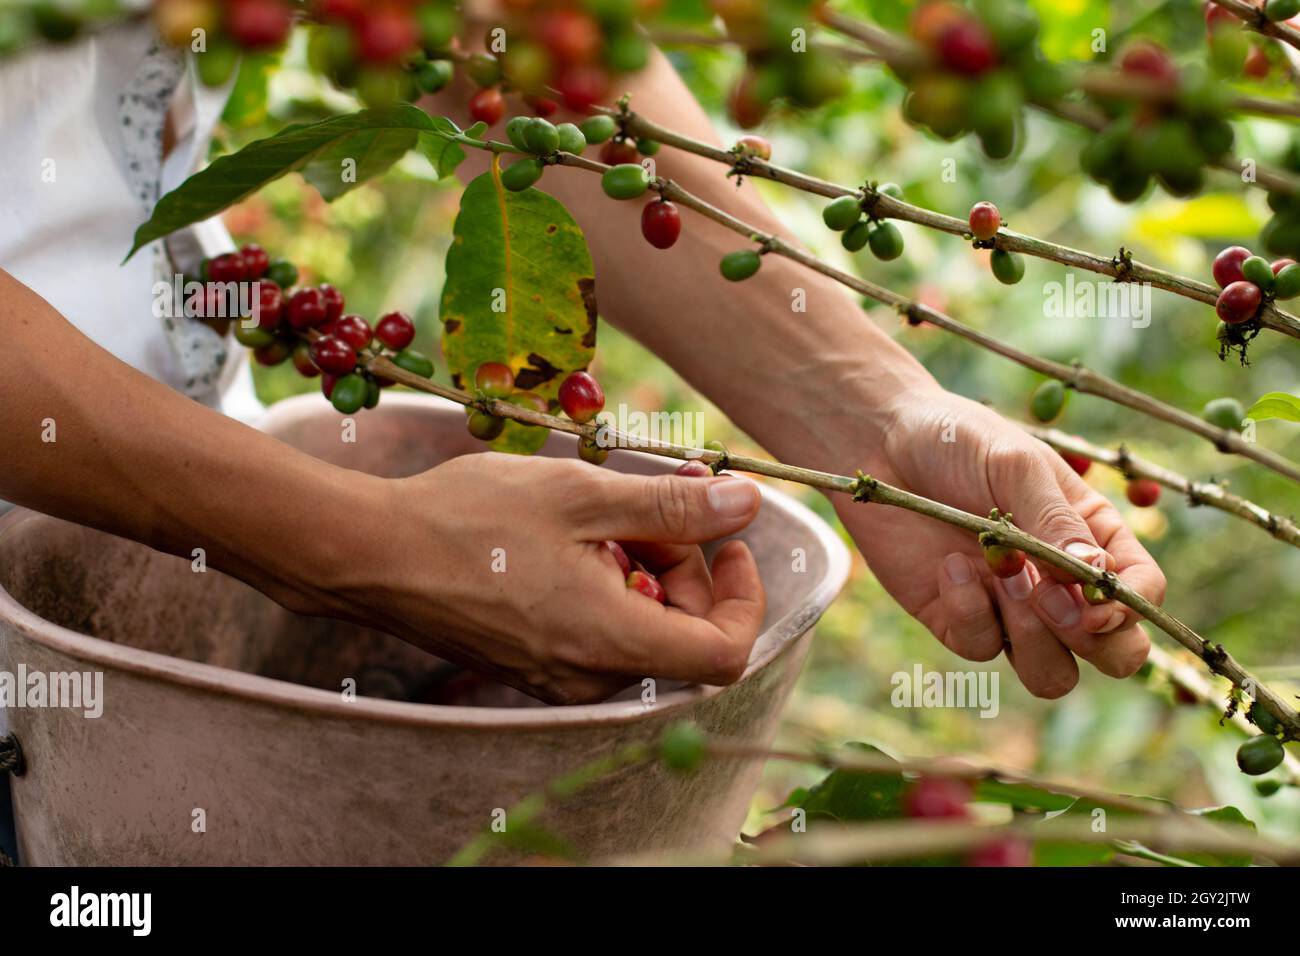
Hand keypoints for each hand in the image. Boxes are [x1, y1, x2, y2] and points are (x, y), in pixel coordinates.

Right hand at [302, 453, 765, 703]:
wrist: (370, 555)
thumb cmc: (469, 519)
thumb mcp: (582, 495)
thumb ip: (673, 505)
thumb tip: (747, 503)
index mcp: (611, 640)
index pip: (724, 652)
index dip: (743, 597)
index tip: (729, 542)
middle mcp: (590, 676)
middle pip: (681, 633)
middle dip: (683, 563)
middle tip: (647, 502)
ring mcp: (558, 678)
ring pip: (640, 629)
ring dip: (641, 568)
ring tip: (595, 514)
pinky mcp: (532, 667)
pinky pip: (599, 633)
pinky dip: (606, 586)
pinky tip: (568, 540)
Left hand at [835, 386, 1165, 697]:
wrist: (881, 442)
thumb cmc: (959, 441)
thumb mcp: (1016, 465)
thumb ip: (1056, 521)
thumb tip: (1097, 577)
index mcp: (1091, 538)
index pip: (1140, 594)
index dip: (1127, 609)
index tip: (1091, 599)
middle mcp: (1058, 583)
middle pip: (1113, 653)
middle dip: (1093, 642)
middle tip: (1048, 598)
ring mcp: (1009, 608)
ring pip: (1051, 674)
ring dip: (1034, 640)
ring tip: (1002, 575)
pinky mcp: (957, 619)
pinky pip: (980, 647)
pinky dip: (970, 613)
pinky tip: (948, 566)